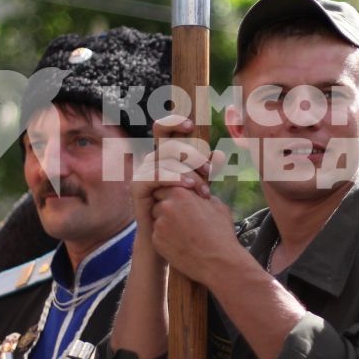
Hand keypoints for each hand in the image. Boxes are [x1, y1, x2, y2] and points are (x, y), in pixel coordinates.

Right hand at [132, 117, 216, 237]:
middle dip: (193, 155)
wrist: (168, 237)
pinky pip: (156, 174)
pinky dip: (175, 178)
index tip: (191, 124)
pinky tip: (189, 186)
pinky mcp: (138, 186)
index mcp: (164, 156)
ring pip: (166, 159)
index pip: (163, 128)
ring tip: (203, 188)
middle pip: (170, 144)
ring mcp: (143, 172)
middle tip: (209, 172)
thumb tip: (220, 153)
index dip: (173, 121)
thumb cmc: (183, 210)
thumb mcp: (199, 186)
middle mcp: (151, 160)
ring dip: (188, 171)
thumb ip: (208, 170)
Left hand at [148, 185, 243, 285]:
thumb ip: (204, 197)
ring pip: (156, 219)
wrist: (218, 262)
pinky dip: (165, 238)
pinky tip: (179, 244)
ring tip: (181, 233)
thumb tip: (201, 195)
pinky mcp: (156, 241)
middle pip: (158, 202)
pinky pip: (156, 235)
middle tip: (179, 219)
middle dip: (166, 208)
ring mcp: (160, 225)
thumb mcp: (218, 207)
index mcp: (182, 194)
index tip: (180, 204)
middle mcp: (167, 207)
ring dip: (165, 223)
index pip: (166, 187)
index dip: (173, 196)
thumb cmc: (222, 234)